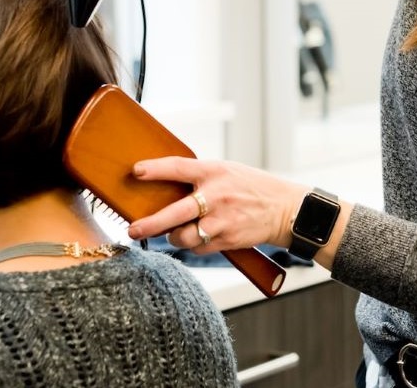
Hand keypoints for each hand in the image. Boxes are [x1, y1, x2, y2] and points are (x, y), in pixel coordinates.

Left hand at [125, 157, 304, 254]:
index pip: (179, 168)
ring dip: (174, 237)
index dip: (155, 169)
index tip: (136, 171)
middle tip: (132, 229)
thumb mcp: (227, 171)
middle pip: (175, 213)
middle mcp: (217, 196)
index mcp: (214, 172)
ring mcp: (222, 221)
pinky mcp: (227, 240)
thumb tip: (165, 187)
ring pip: (184, 237)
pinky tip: (201, 237)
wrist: (284, 209)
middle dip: (150, 224)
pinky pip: (199, 248)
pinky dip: (195, 245)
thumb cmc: (251, 187)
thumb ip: (200, 177)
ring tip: (173, 233)